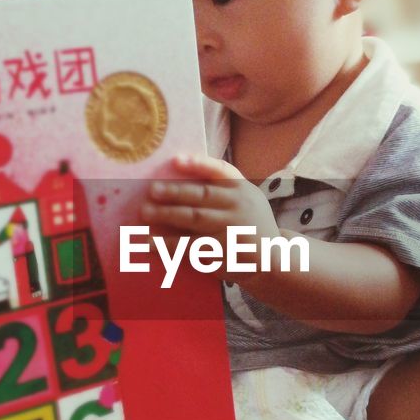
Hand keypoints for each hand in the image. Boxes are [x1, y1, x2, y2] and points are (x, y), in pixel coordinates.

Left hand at [141, 154, 279, 259]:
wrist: (274, 259)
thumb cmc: (250, 223)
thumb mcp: (247, 199)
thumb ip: (222, 188)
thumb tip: (178, 177)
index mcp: (242, 189)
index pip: (220, 170)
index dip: (198, 164)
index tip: (175, 160)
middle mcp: (238, 206)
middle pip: (201, 196)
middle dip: (174, 192)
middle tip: (151, 191)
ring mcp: (231, 230)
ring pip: (194, 219)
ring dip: (167, 215)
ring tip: (144, 213)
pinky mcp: (222, 252)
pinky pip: (191, 246)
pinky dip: (169, 244)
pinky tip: (151, 243)